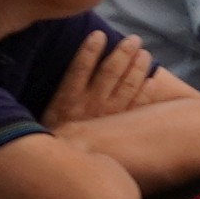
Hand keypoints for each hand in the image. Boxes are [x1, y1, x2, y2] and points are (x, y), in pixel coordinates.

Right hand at [54, 27, 171, 124]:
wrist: (65, 163)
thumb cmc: (54, 135)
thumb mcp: (47, 113)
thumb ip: (59, 93)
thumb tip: (62, 68)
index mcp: (67, 99)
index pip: (79, 69)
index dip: (89, 51)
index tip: (99, 34)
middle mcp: (89, 105)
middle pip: (109, 73)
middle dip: (123, 53)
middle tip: (134, 39)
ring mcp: (107, 115)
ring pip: (126, 86)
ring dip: (137, 68)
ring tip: (145, 53)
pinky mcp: (120, 126)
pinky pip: (135, 107)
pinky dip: (145, 93)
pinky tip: (152, 81)